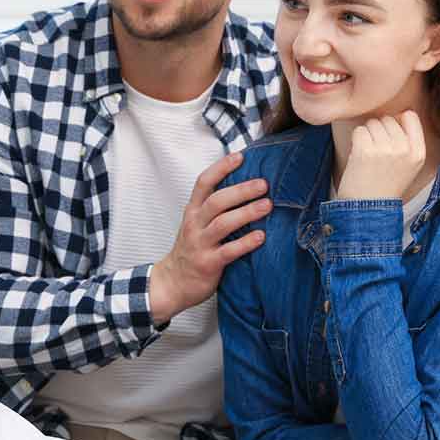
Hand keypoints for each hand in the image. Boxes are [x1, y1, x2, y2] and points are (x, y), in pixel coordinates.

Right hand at [150, 151, 270, 323]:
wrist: (173, 282)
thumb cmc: (192, 249)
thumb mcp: (197, 223)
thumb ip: (215, 208)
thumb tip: (246, 186)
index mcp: (193, 211)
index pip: (204, 182)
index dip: (221, 168)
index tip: (240, 156)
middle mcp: (195, 224)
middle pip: (216, 201)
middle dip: (241, 190)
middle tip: (263, 184)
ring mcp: (200, 244)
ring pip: (223, 223)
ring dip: (247, 213)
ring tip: (267, 206)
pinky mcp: (208, 263)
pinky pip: (228, 251)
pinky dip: (246, 243)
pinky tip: (261, 237)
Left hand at [335, 112, 425, 200]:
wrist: (368, 210)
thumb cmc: (385, 185)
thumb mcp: (409, 166)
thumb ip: (408, 141)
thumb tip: (398, 113)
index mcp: (418, 152)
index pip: (410, 116)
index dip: (396, 122)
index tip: (389, 136)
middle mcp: (405, 149)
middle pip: (388, 119)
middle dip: (379, 130)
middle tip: (376, 153)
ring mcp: (385, 149)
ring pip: (372, 123)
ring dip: (366, 136)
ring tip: (368, 156)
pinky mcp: (365, 150)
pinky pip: (359, 130)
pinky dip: (356, 141)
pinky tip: (359, 157)